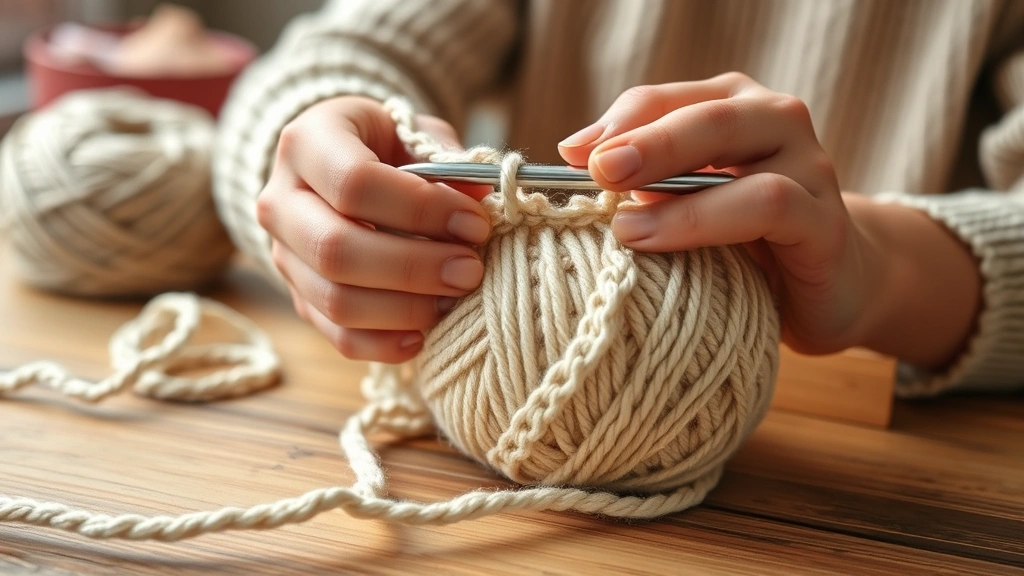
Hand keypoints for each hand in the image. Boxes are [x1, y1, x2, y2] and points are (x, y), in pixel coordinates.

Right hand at [256, 96, 491, 362]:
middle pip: (336, 250)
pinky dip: (384, 344)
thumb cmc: (386, 147)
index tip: (475, 223)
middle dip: (414, 267)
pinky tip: (424, 334)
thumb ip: (446, 162)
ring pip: (335, 300)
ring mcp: (283, 256)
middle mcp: (279, 202)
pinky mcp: (300, 298)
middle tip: (470, 270)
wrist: (339, 170)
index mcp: (306, 144)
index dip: (420, 208)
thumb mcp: (415, 135)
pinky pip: (337, 335)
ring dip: (405, 308)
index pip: (354, 183)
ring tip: (453, 298)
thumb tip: (481, 198)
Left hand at [557, 73, 883, 356]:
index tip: (569, 156)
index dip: (615, 123)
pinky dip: (709, 218)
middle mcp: (774, 122)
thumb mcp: (686, 204)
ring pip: (738, 152)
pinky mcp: (826, 220)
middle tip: (597, 170)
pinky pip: (770, 204)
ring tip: (623, 224)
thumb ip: (643, 180)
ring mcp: (808, 166)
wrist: (833, 286)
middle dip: (643, 139)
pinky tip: (664, 242)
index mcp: (732, 108)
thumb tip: (574, 157)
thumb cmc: (745, 242)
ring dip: (671, 187)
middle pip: (704, 113)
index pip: (663, 100)